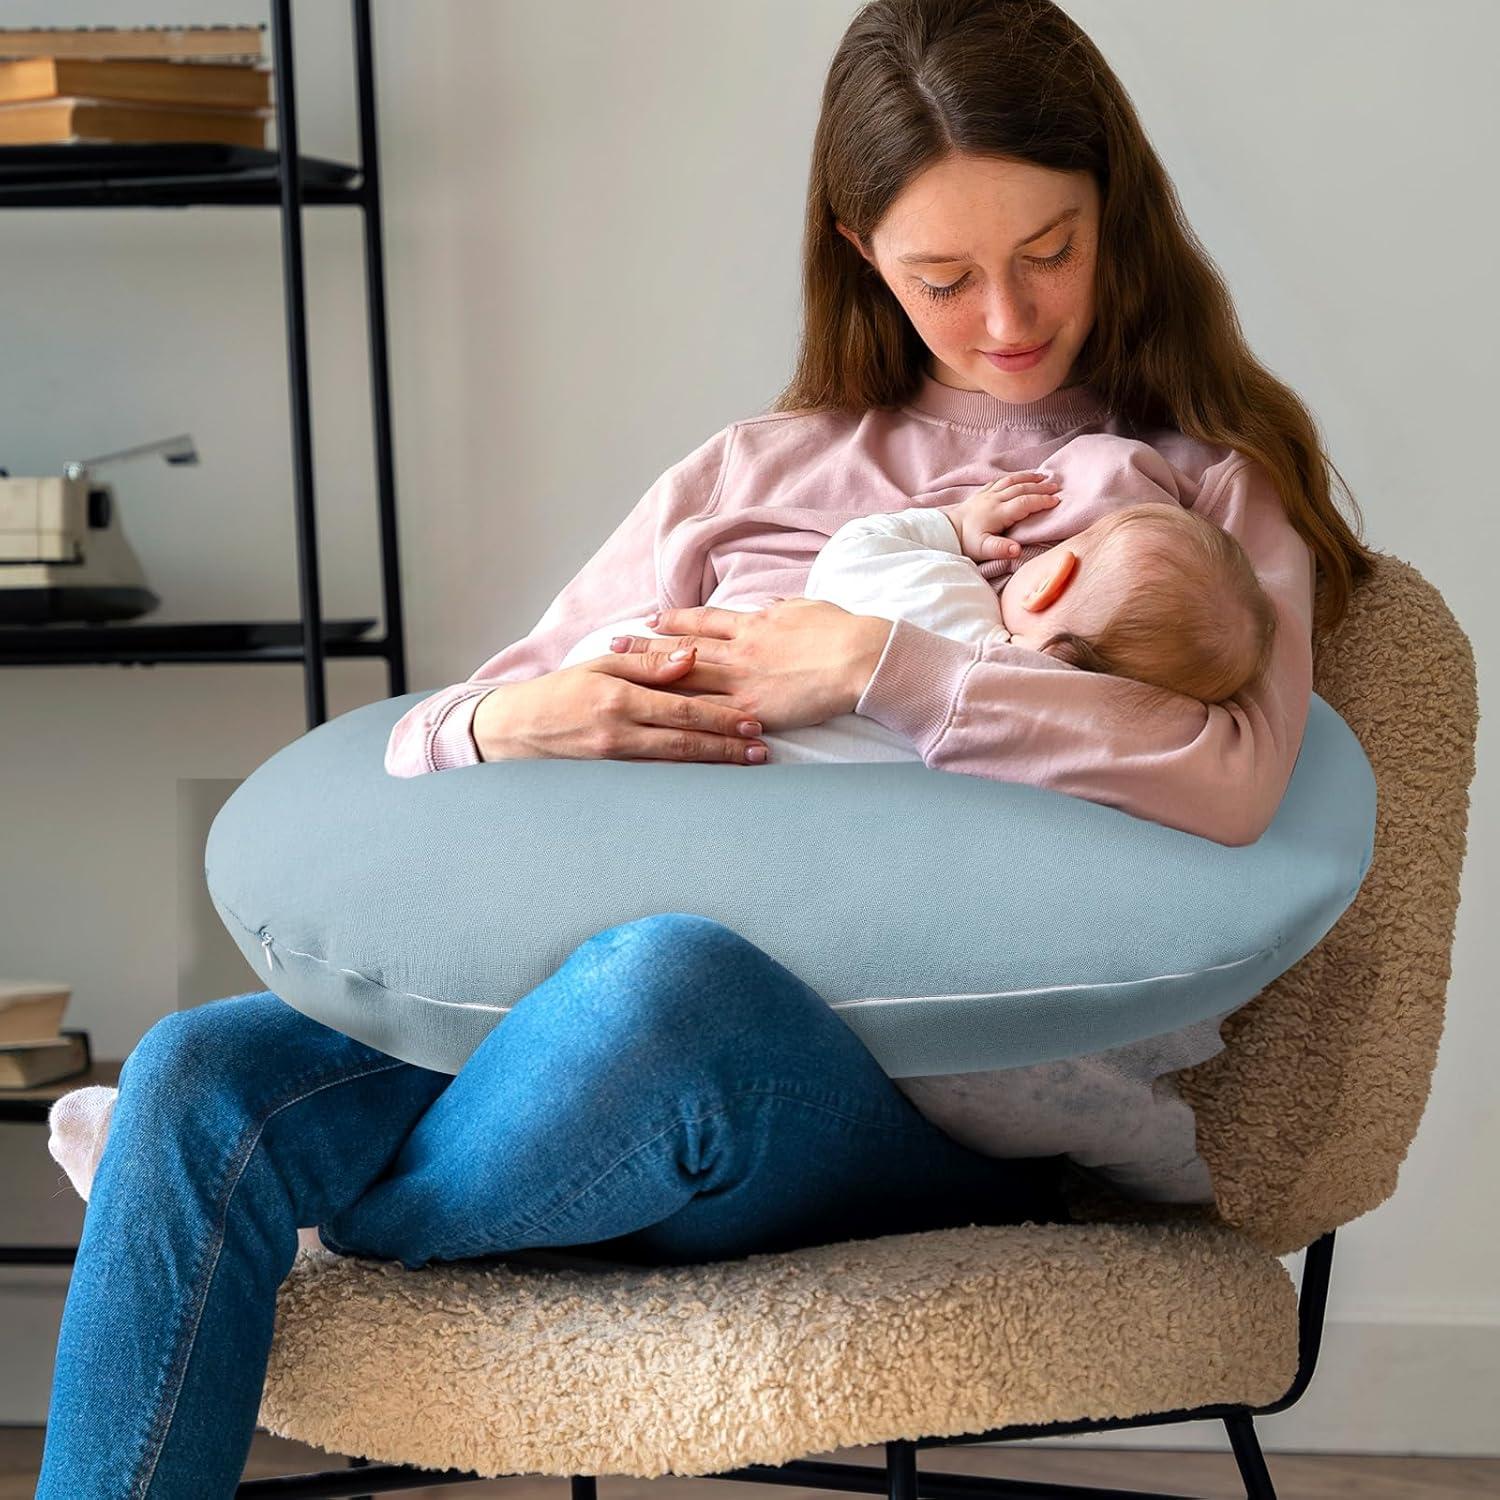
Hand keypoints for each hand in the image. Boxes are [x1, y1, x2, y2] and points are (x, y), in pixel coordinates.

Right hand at [471, 652, 771, 764]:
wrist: (516, 729)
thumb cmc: (560, 691)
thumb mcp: (601, 664)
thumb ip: (648, 662)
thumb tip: (691, 656)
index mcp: (620, 698)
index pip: (682, 708)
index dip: (721, 716)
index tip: (753, 720)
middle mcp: (620, 731)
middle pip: (686, 740)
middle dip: (728, 745)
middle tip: (762, 748)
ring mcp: (616, 758)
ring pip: (677, 762)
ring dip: (716, 763)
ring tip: (747, 763)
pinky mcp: (613, 774)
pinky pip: (659, 775)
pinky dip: (689, 776)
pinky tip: (712, 776)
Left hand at [608, 597, 893, 730]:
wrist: (859, 656)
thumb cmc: (841, 629)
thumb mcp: (805, 607)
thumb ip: (781, 609)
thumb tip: (770, 606)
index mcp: (753, 624)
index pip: (703, 621)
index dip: (674, 620)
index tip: (651, 619)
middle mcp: (738, 650)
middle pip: (680, 649)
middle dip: (644, 648)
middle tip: (612, 646)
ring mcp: (741, 680)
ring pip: (685, 679)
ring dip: (650, 679)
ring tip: (620, 678)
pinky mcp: (751, 709)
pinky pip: (710, 716)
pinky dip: (681, 718)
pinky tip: (657, 721)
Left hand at [940, 470, 1061, 563]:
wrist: (945, 532)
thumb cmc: (966, 542)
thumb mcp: (983, 550)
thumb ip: (1000, 549)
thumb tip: (1017, 550)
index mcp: (998, 513)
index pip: (1025, 503)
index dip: (1042, 501)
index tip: (1056, 501)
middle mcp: (994, 500)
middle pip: (1021, 489)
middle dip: (1040, 487)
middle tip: (1056, 486)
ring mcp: (987, 495)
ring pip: (1011, 481)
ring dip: (1028, 478)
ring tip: (1042, 476)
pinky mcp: (981, 494)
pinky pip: (1000, 481)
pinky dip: (1013, 477)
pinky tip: (1019, 477)